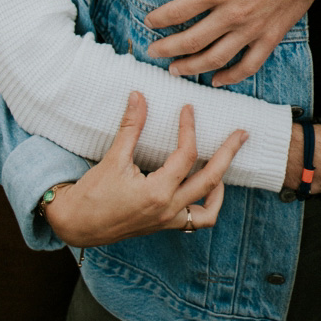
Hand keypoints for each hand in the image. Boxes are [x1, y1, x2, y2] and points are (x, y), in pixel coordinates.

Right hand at [43, 91, 246, 247]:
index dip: (189, 128)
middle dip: (228, 155)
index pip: (186, 156)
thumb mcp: (112, 158)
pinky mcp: (164, 225)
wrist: (78, 224)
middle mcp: (168, 209)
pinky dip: (206, 204)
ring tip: (225, 165)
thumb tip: (139, 95)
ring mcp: (168, 220)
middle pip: (211, 181)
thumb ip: (130, 127)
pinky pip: (196, 220)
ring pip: (208, 208)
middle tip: (241, 134)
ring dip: (221, 186)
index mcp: (157, 192)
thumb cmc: (93, 194)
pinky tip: (205, 188)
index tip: (188, 108)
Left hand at [145, 0, 310, 82]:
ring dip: (193, 67)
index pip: (179, 10)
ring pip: (217, 58)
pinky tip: (217, 80)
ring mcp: (253, 28)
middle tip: (152, 53)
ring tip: (176, 70)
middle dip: (168, 49)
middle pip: (192, 40)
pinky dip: (232, 77)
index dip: (159, 19)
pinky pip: (249, 65)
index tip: (148, 22)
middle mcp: (233, 13)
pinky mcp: (271, 36)